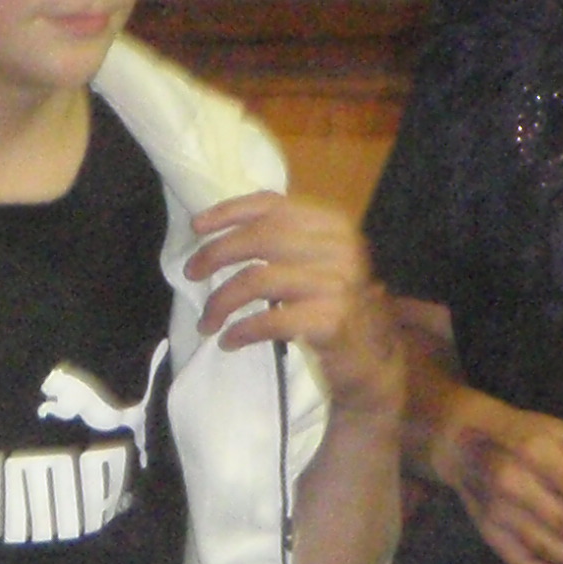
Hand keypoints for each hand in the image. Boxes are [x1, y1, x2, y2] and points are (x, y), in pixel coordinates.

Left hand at [184, 193, 404, 416]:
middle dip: (215, 254)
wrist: (371, 357)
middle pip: (260, 238)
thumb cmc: (331, 306)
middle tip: (191, 274)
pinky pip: (269, 320)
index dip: (229, 212)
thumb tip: (215, 234)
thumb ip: (281, 242)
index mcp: (332, 226)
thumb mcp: (315, 264)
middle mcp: (339, 248)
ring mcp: (337, 284)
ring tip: (206, 322)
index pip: (273, 206)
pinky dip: (240, 331)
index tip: (196, 227)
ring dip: (220, 302)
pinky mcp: (331, 320)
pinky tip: (228, 341)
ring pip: (257, 279)